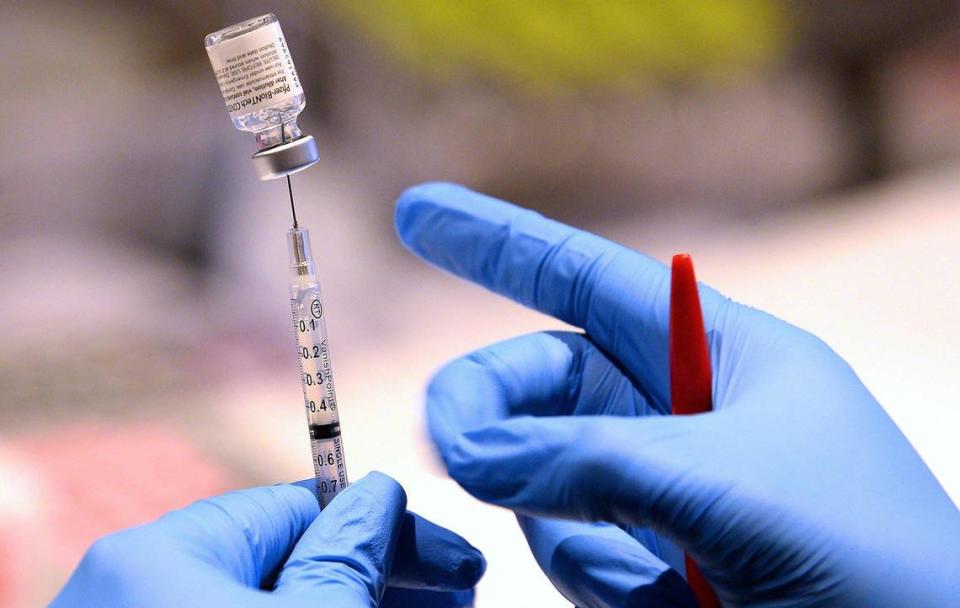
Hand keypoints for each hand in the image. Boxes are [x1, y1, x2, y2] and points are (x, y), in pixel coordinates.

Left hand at [51, 472, 484, 606]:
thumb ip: (348, 553)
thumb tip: (382, 492)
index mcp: (160, 556)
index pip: (299, 508)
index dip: (389, 528)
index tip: (455, 556)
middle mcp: (139, 587)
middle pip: (290, 558)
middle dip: (384, 573)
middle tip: (458, 594)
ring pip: (275, 598)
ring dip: (359, 600)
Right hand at [395, 183, 959, 606]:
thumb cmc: (872, 562)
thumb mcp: (725, 487)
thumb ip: (585, 460)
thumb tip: (462, 452)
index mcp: (719, 356)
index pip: (586, 280)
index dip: (498, 243)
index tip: (419, 213)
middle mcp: (682, 414)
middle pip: (543, 385)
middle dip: (485, 406)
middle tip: (439, 444)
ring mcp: (665, 490)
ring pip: (543, 478)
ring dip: (556, 519)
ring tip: (646, 574)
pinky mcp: (656, 560)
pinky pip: (573, 551)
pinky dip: (589, 575)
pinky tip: (661, 603)